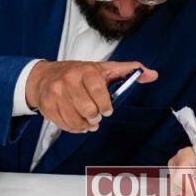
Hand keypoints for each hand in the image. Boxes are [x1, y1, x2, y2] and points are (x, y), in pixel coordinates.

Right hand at [25, 60, 157, 132]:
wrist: (44, 76)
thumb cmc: (78, 73)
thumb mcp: (103, 68)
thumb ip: (128, 71)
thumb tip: (152, 74)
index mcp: (86, 70)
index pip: (98, 90)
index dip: (105, 105)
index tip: (107, 110)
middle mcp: (69, 80)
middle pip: (88, 110)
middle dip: (95, 117)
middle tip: (96, 115)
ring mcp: (56, 93)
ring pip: (76, 120)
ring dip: (85, 125)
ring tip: (88, 119)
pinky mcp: (47, 106)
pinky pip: (65, 125)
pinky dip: (74, 127)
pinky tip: (77, 121)